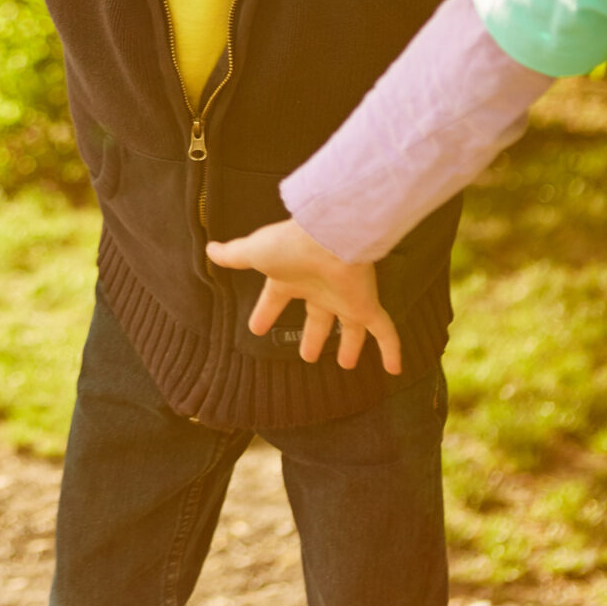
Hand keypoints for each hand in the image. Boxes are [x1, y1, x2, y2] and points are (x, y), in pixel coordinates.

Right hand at [206, 218, 403, 373]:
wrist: (328, 235)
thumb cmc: (290, 244)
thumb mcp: (255, 253)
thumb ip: (234, 255)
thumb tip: (210, 250)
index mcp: (292, 280)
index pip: (276, 300)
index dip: (266, 314)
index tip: (257, 328)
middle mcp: (320, 291)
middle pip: (318, 319)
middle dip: (315, 338)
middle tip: (309, 357)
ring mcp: (345, 299)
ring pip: (351, 328)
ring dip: (350, 346)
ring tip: (348, 365)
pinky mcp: (366, 305)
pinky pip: (385, 332)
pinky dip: (392, 350)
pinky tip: (396, 370)